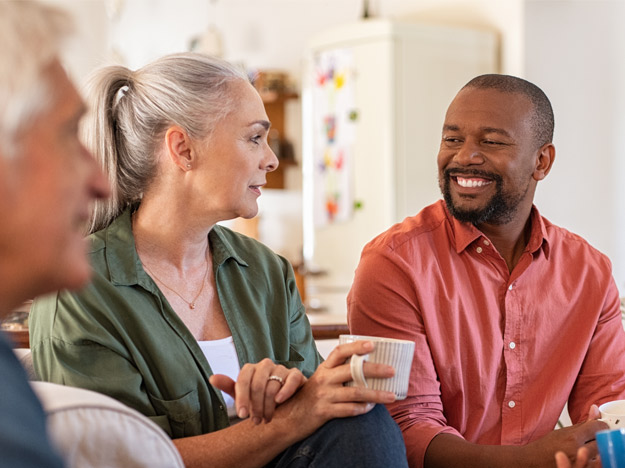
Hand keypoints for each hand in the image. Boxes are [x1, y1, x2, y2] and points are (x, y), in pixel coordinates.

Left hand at [209, 359, 305, 423]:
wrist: (284, 402)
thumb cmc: (260, 399)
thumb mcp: (243, 395)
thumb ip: (229, 387)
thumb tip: (212, 378)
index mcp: (250, 369)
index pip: (243, 380)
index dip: (242, 398)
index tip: (242, 415)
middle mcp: (265, 365)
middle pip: (257, 384)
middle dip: (256, 406)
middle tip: (256, 421)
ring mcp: (281, 368)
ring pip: (273, 384)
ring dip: (269, 405)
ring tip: (267, 418)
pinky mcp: (295, 374)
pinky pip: (291, 379)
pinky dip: (286, 390)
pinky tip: (280, 401)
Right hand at [273, 340, 396, 435]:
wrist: (288, 418)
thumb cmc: (309, 397)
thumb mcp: (320, 379)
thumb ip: (337, 372)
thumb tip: (366, 367)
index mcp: (324, 368)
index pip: (340, 352)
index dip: (356, 346)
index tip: (372, 344)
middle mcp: (323, 379)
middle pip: (352, 371)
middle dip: (374, 370)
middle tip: (392, 370)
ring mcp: (324, 396)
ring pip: (354, 393)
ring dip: (375, 394)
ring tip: (392, 396)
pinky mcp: (324, 412)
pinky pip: (347, 410)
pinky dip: (361, 409)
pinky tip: (371, 409)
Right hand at [530, 405, 605, 467]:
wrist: (534, 460)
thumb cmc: (546, 446)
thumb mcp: (562, 431)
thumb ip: (582, 423)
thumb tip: (595, 409)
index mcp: (573, 437)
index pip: (598, 427)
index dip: (600, 424)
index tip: (597, 425)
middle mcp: (578, 450)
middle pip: (601, 440)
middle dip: (598, 436)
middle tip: (591, 435)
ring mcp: (581, 461)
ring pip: (599, 451)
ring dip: (596, 447)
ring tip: (587, 445)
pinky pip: (594, 461)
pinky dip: (593, 457)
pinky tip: (585, 454)